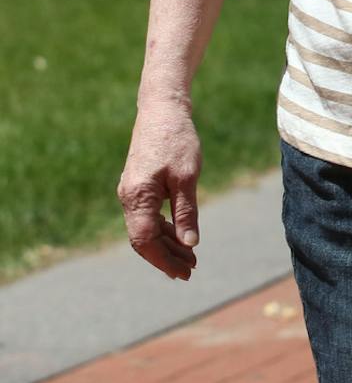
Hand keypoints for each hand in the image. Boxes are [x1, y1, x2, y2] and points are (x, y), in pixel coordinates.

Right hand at [117, 97, 202, 279]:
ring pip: (146, 228)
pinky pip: (148, 216)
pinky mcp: (139, 186)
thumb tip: (190, 243)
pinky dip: (164, 228)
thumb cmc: (177, 141)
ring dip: (167, 244)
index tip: (182, 273)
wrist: (162, 110)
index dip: (163, 260)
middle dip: (166, 257)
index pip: (144, 241)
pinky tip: (181, 235)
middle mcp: (129, 198)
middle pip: (143, 239)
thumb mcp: (187, 178)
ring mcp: (132, 192)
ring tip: (191, 257)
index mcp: (137, 197)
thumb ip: (186, 211)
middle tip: (190, 271)